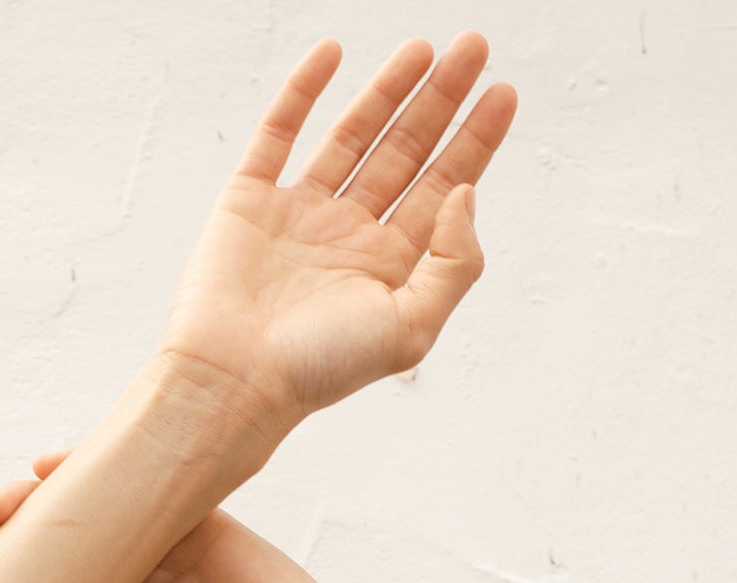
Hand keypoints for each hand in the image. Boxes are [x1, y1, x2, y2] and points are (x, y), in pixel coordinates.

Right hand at [157, 32, 515, 432]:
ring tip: (425, 48)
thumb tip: (468, 191)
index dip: (475, 142)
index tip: (502, 93)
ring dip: (388, 90)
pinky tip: (332, 54)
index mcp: (389, 269)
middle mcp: (348, 237)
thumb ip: (454, 264)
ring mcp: (299, 215)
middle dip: (441, 101)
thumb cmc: (318, 370)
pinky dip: (302, 92)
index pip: (443, 191)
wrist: (233, 380)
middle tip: (474, 49)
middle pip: (406, 154)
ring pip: (353, 136)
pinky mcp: (250, 202)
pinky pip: (279, 134)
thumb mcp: (411, 329)